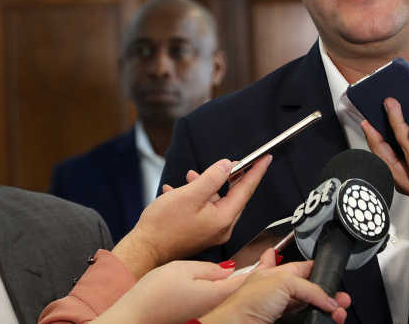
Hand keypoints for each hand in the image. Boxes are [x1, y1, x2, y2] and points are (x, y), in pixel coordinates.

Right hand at [94, 260, 248, 323]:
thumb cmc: (152, 296)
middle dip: (249, 270)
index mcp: (216, 293)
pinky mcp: (191, 308)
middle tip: (262, 256)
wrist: (131, 316)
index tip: (272, 256)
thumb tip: (228, 269)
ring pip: (224, 287)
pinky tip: (214, 273)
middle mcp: (212, 303)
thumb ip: (210, 268)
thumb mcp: (184, 270)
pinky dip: (217, 281)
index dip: (261, 266)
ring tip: (240, 262)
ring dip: (234, 275)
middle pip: (237, 284)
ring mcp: (201, 307)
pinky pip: (210, 292)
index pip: (247, 278)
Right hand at [113, 155, 270, 278]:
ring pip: (217, 202)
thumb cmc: (163, 226)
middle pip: (234, 197)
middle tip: (228, 163)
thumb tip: (227, 165)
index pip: (246, 190)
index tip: (265, 159)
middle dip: (229, 178)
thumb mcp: (189, 195)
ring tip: (191, 177)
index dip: (255, 172)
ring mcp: (212, 233)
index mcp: (223, 218)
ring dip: (207, 187)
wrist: (144, 250)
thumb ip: (211, 178)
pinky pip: (205, 210)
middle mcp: (222, 228)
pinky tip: (179, 191)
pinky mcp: (201, 234)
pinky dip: (197, 198)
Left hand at [198, 260, 350, 323]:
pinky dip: (317, 321)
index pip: (302, 268)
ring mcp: (280, 314)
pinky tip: (327, 320)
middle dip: (328, 295)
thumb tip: (328, 300)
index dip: (319, 270)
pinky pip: (304, 322)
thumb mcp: (282, 282)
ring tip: (339, 313)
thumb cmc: (246, 304)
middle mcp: (277, 294)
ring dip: (327, 310)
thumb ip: (308, 287)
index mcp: (273, 275)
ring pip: (309, 310)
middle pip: (309, 292)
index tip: (335, 275)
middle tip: (342, 300)